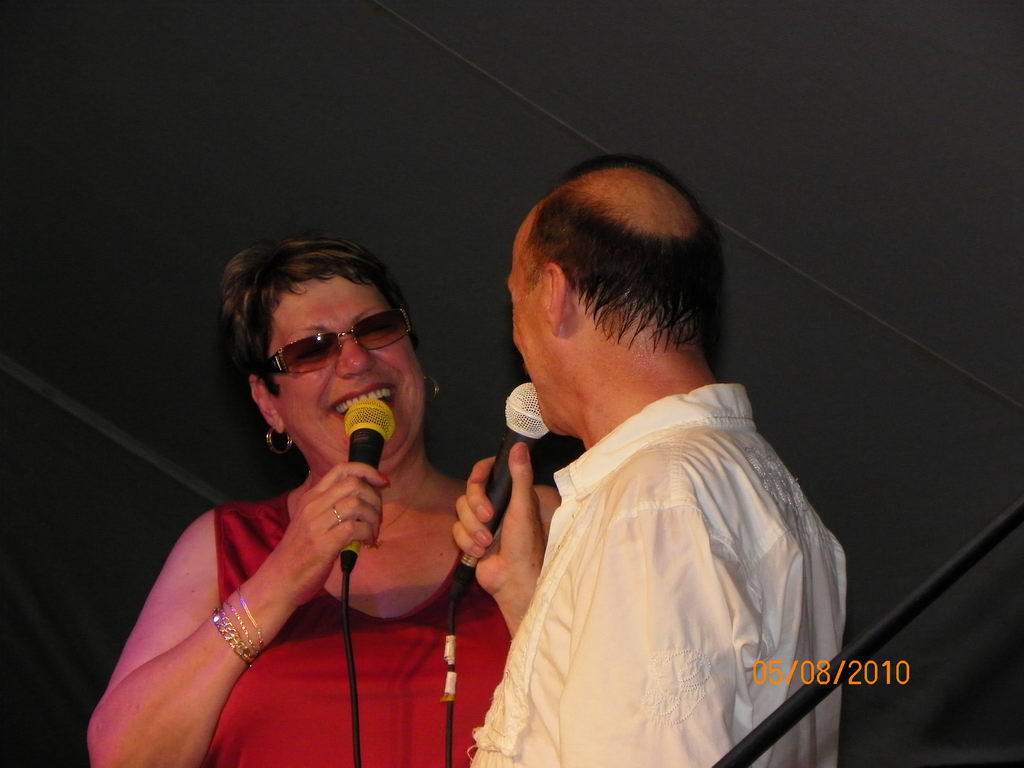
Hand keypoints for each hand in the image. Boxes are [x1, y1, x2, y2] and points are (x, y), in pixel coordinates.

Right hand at [264, 461, 386, 606]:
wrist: (280, 578)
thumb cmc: (299, 551)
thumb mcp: (312, 520)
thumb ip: (331, 505)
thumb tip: (364, 497)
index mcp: (311, 497)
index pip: (341, 469)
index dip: (367, 470)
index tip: (381, 482)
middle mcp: (313, 505)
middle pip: (354, 484)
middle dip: (374, 497)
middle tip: (376, 515)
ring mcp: (317, 524)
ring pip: (357, 504)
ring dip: (373, 517)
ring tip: (372, 531)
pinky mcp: (324, 543)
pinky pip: (355, 528)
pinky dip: (368, 533)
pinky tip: (367, 541)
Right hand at [453, 442, 543, 632]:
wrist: (513, 580)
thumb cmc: (525, 544)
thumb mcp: (524, 507)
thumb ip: (520, 476)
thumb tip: (520, 445)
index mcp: (509, 493)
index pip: (486, 471)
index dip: (479, 472)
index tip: (479, 478)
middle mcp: (495, 504)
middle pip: (469, 491)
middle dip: (476, 506)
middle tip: (489, 518)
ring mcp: (481, 521)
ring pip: (460, 511)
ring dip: (472, 529)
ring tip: (487, 543)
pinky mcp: (469, 537)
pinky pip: (456, 530)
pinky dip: (467, 542)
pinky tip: (480, 552)